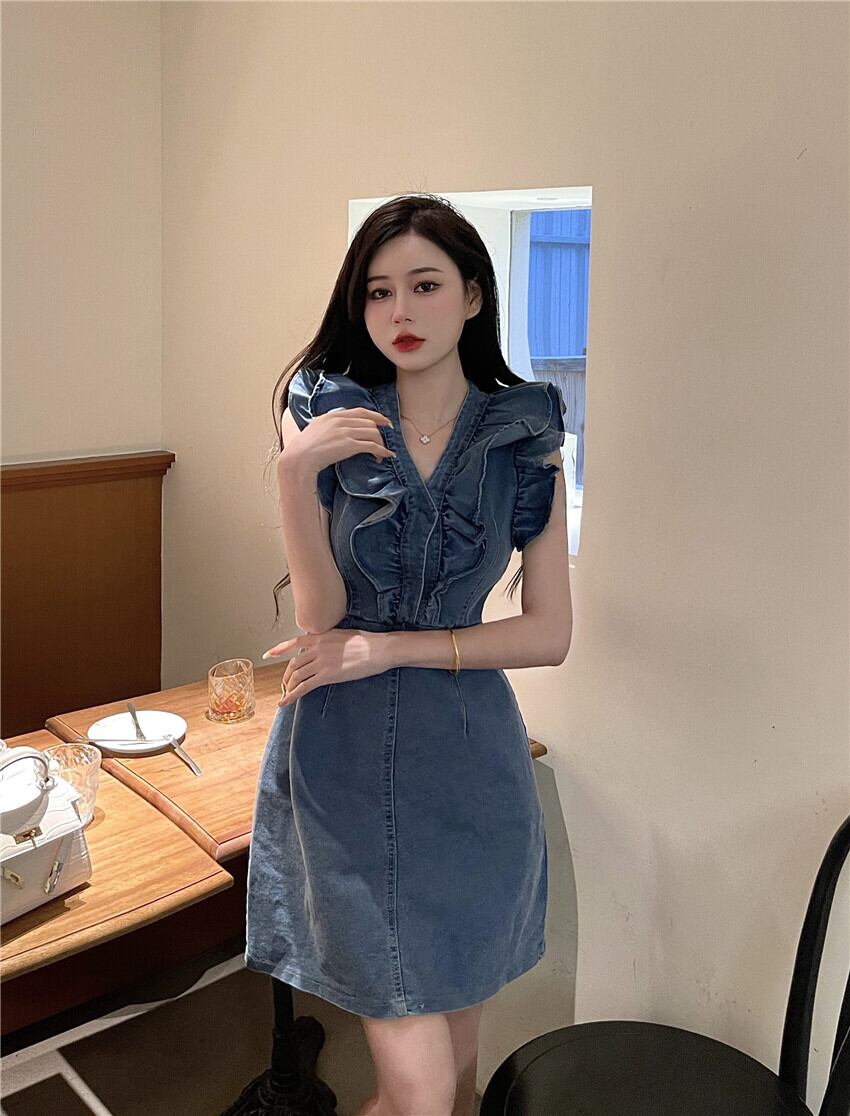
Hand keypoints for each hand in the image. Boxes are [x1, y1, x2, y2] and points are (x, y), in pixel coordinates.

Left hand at [263, 629, 390, 704]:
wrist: (378, 649)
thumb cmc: (367, 642)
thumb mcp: (343, 635)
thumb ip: (329, 640)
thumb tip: (324, 647)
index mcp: (320, 637)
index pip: (294, 642)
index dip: (279, 649)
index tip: (268, 654)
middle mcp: (317, 648)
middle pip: (293, 663)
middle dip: (286, 676)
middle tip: (285, 684)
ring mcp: (321, 661)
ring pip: (296, 675)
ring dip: (288, 686)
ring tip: (286, 694)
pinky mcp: (328, 675)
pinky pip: (304, 687)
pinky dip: (292, 695)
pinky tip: (286, 701)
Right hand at [281, 406, 395, 474]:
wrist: (299, 457)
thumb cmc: (303, 447)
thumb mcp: (316, 428)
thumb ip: (328, 425)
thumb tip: (336, 428)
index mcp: (333, 415)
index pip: (360, 411)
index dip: (375, 415)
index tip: (384, 421)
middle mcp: (341, 421)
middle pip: (369, 422)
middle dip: (380, 431)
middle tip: (385, 440)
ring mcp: (346, 432)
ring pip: (373, 433)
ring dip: (381, 443)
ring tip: (383, 452)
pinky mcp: (349, 445)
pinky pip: (372, 446)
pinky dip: (382, 450)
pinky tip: (385, 456)